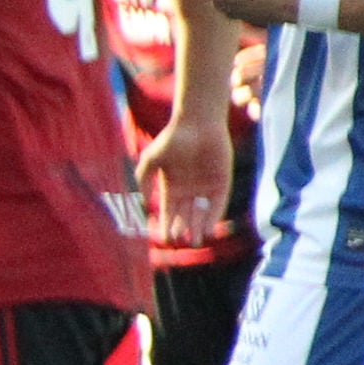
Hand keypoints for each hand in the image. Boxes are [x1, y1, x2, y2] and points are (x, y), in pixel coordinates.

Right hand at [139, 103, 230, 248]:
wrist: (198, 123)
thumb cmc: (172, 138)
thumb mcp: (151, 159)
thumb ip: (143, 178)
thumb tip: (141, 201)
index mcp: (171, 186)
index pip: (169, 211)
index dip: (167, 224)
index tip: (165, 238)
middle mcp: (189, 190)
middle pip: (185, 215)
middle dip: (183, 229)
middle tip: (181, 241)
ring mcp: (206, 187)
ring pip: (202, 213)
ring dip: (198, 227)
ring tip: (195, 240)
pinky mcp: (222, 183)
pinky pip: (218, 204)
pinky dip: (214, 217)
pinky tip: (210, 228)